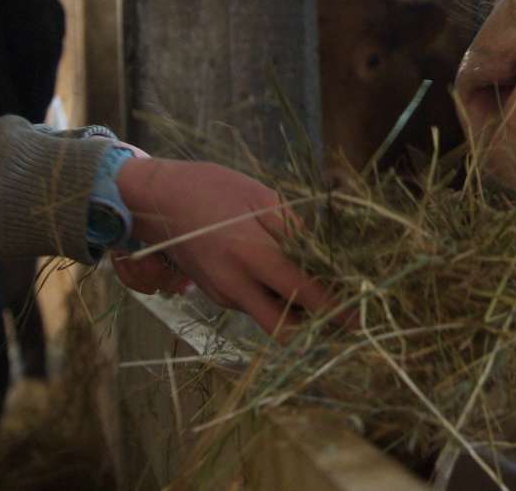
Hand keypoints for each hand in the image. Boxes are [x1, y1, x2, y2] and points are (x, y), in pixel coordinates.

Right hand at [113, 158, 330, 339]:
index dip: (333, 309)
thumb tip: (328, 258)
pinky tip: (283, 276)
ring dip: (293, 310)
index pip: (302, 293)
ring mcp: (221, 294)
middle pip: (284, 325)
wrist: (157, 199)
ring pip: (268, 316)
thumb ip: (295, 231)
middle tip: (341, 314)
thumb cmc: (214, 189)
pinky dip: (271, 297)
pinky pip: (252, 304)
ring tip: (319, 289)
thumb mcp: (262, 198)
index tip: (358, 319)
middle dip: (314, 326)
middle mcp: (235, 285)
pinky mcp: (213, 295)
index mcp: (251, 254)